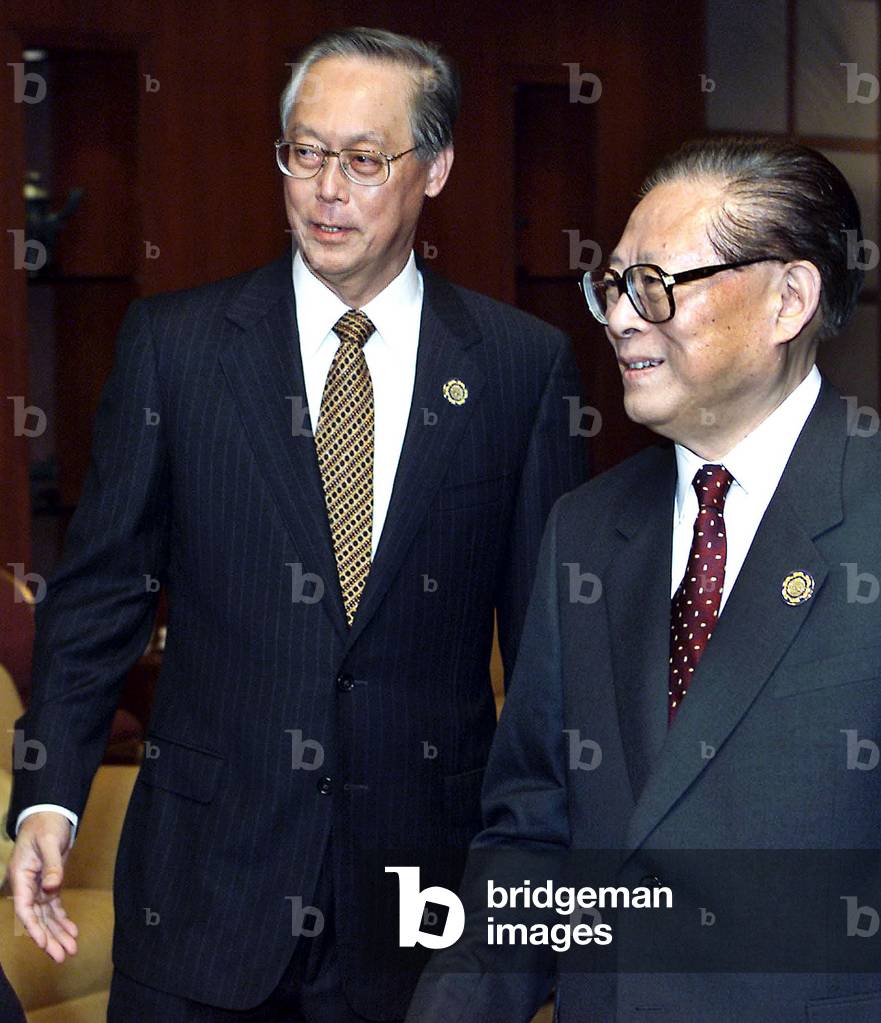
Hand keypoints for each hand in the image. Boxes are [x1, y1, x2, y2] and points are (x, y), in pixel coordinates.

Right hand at [9, 812, 77, 960]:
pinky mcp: (49, 884)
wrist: (49, 815)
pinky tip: (72, 932)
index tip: (43, 943)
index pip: (25, 909)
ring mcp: (38, 886)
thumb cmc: (46, 826)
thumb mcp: (49, 842)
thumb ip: (52, 866)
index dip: (33, 928)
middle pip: (36, 918)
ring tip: (71, 949)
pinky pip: (54, 907)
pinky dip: (63, 919)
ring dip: (57, 933)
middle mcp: (27, 886)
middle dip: (49, 938)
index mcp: (21, 877)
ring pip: (46, 916)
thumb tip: (52, 888)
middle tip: (62, 956)